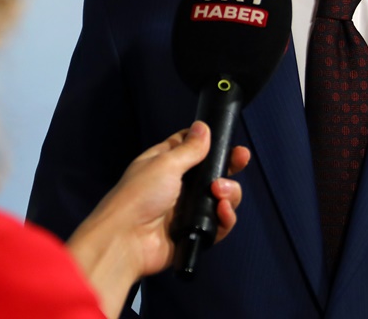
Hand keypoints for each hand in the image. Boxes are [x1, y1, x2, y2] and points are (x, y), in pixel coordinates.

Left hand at [66, 121, 249, 317]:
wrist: (126, 241)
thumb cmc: (137, 198)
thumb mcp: (165, 163)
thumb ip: (190, 148)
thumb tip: (202, 127)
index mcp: (167, 163)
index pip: (194, 147)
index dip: (212, 144)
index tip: (227, 141)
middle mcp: (179, 185)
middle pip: (214, 172)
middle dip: (229, 167)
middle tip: (240, 159)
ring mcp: (188, 209)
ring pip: (222, 197)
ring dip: (229, 192)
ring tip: (220, 192)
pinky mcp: (194, 231)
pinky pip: (219, 223)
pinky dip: (226, 217)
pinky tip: (223, 211)